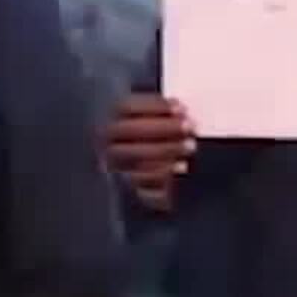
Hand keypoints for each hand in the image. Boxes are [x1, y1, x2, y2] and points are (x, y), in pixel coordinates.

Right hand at [103, 94, 195, 211]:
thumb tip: (181, 111)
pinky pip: (142, 182)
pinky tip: (181, 166)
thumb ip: (163, 113)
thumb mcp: (153, 120)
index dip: (155, 106)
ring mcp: (114, 166)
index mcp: (110, 119)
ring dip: (168, 150)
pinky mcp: (126, 189)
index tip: (181, 108)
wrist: (142, 174)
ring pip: (136, 157)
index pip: (126, 107)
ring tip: (190, 145)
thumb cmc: (154, 138)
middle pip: (131, 130)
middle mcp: (107, 142)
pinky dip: (163, 174)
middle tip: (189, 127)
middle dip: (164, 128)